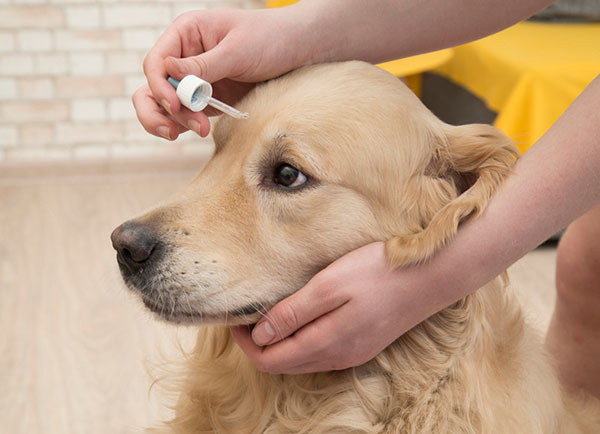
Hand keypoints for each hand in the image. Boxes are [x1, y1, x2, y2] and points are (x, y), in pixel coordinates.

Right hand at [133, 7, 310, 139]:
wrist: (296, 50)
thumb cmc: (269, 38)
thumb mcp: (237, 49)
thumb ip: (204, 64)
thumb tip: (168, 71)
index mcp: (186, 34)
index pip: (156, 63)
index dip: (160, 87)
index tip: (176, 105)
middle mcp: (184, 57)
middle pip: (152, 87)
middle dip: (157, 111)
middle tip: (172, 131)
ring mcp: (194, 80)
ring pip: (165, 106)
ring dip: (175, 122)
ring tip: (201, 130)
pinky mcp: (207, 100)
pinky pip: (186, 115)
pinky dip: (187, 125)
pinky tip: (200, 130)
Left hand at [230, 242, 455, 373]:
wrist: (429, 276)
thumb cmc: (377, 273)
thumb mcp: (329, 286)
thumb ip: (293, 313)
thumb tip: (260, 334)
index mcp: (325, 344)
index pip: (269, 360)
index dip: (245, 342)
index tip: (234, 317)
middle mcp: (337, 357)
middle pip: (283, 363)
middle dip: (259, 343)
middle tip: (246, 313)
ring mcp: (352, 353)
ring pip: (300, 360)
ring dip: (279, 342)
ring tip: (268, 313)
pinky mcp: (362, 344)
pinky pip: (319, 352)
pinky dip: (300, 340)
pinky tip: (299, 318)